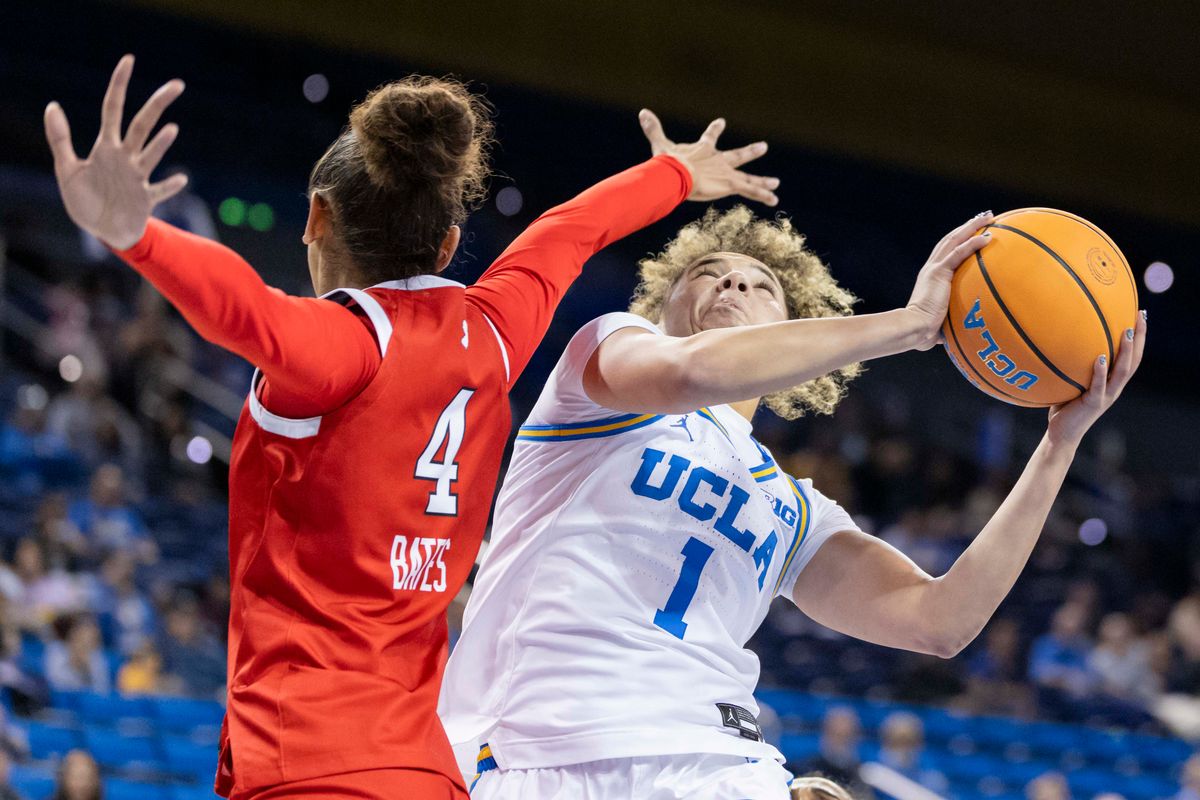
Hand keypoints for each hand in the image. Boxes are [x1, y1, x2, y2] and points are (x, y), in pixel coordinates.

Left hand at [44, 55, 187, 250]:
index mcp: (106, 148)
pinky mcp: (145, 199)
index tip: (128, 60)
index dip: (119, 84)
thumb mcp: (66, 169)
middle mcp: (126, 158)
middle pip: (143, 124)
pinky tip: (181, 179)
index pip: (114, 109)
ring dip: (160, 144)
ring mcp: (138, 178)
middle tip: (177, 84)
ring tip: (170, 129)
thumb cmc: (84, 201)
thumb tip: (52, 104)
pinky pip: (159, 190)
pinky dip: (169, 185)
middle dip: (158, 103)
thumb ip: (60, 138)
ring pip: (151, 154)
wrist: (101, 230)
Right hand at [638, 109, 778, 205]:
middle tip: (763, 146)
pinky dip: (762, 195)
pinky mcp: (731, 184)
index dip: (715, 129)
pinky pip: (750, 191)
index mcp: (703, 150)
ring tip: (775, 184)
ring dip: (762, 181)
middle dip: (750, 152)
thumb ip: (653, 129)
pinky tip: (775, 200)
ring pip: (749, 178)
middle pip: (738, 155)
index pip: (710, 136)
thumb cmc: (670, 161)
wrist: (680, 173)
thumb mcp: (662, 145)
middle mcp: (719, 160)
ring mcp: (727, 173)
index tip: (721, 121)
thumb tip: (642, 112)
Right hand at [904, 211, 993, 349]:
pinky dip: (973, 243)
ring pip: (954, 240)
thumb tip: (968, 331)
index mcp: (931, 277)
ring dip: (971, 227)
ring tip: (987, 217)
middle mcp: (931, 268)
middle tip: (984, 217)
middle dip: (967, 226)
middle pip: (951, 240)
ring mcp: (934, 269)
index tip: (974, 232)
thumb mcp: (943, 320)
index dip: (960, 240)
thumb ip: (954, 318)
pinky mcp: (938, 273)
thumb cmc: (925, 331)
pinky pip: (959, 253)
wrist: (914, 329)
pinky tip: (987, 237)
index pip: (946, 252)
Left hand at [1047, 311, 1146, 445]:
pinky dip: (1101, 372)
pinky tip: (1101, 358)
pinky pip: (1099, 385)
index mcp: (1112, 381)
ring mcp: (1106, 395)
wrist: (1062, 434)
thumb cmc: (1064, 406)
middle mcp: (1114, 387)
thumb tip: (1059, 338)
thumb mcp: (1071, 382)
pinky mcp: (1094, 403)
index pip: (1131, 356)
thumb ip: (1072, 365)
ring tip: (1126, 331)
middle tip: (1141, 316)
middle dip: (1139, 337)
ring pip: (1123, 371)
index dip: (1138, 337)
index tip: (1140, 314)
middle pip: (1134, 359)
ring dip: (1126, 351)